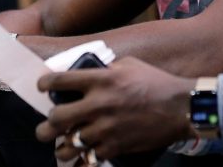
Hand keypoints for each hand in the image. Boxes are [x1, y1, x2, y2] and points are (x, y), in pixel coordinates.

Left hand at [36, 57, 196, 161]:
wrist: (180, 108)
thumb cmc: (156, 82)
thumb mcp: (130, 65)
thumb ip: (106, 68)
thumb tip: (88, 72)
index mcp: (101, 80)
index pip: (59, 81)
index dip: (44, 84)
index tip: (42, 87)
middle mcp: (99, 104)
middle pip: (55, 118)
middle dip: (47, 124)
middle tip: (48, 125)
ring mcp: (105, 128)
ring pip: (67, 144)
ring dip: (61, 146)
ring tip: (62, 145)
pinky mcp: (114, 146)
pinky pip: (88, 158)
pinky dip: (83, 158)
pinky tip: (83, 155)